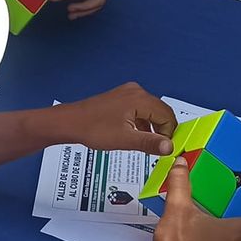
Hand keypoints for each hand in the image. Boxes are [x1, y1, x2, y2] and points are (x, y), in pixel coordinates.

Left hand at [53, 82, 176, 154]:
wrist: (71, 122)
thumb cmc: (92, 128)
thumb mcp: (125, 139)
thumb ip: (149, 143)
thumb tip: (169, 146)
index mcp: (139, 99)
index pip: (167, 115)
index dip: (170, 133)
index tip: (166, 148)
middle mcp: (136, 92)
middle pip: (161, 111)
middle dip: (162, 130)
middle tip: (159, 148)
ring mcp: (128, 94)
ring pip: (151, 111)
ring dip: (153, 128)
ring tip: (147, 145)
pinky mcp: (121, 99)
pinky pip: (140, 110)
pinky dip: (143, 124)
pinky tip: (137, 136)